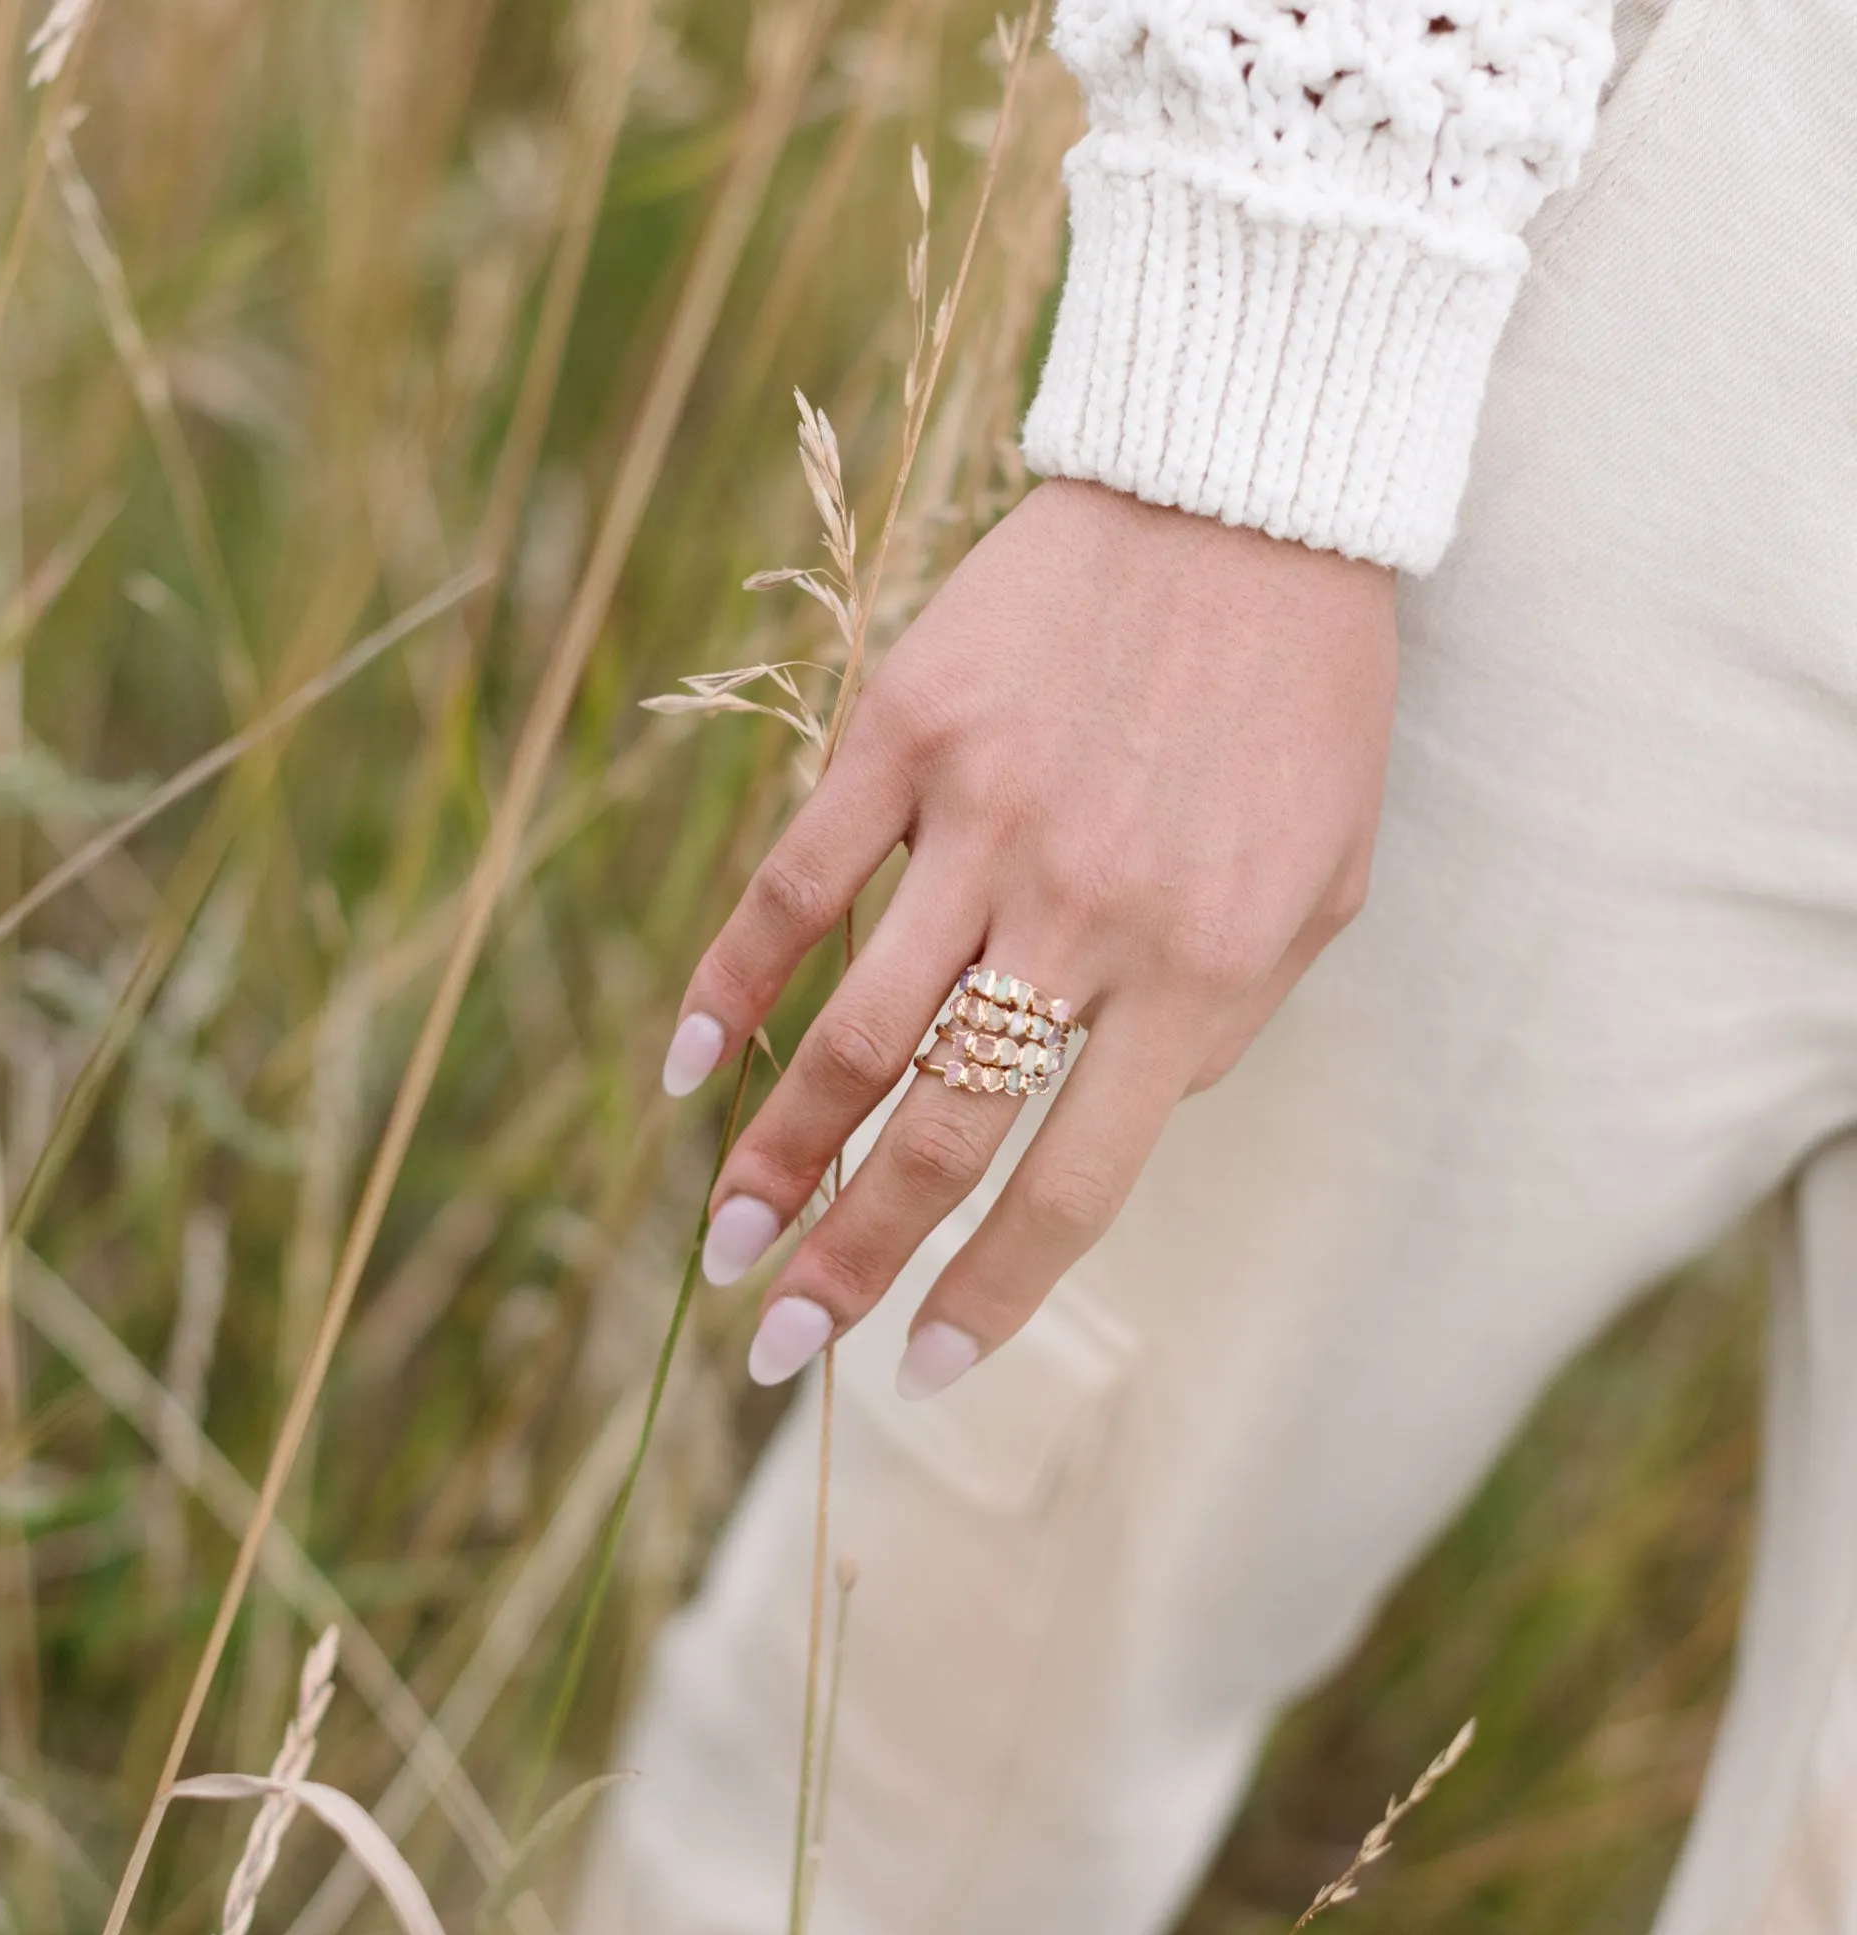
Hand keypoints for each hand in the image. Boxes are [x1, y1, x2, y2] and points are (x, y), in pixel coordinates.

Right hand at [660, 478, 1397, 1396]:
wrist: (1250, 498)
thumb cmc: (1299, 711)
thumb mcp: (1318, 894)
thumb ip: (1222, 1028)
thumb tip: (1103, 1121)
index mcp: (1200, 973)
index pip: (1071, 1186)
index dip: (986, 1296)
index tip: (917, 1367)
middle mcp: (1084, 917)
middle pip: (938, 1131)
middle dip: (849, 1259)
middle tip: (778, 1345)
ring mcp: (985, 824)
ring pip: (853, 1033)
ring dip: (776, 1157)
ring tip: (723, 1242)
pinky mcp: (906, 738)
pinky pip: (796, 886)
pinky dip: (731, 986)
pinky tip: (685, 1070)